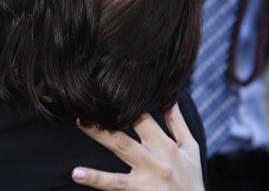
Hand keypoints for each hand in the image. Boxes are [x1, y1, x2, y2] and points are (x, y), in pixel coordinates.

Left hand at [72, 103, 203, 190]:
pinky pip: (115, 184)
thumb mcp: (190, 151)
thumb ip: (178, 124)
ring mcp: (147, 176)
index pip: (145, 117)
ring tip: (81, 123)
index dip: (129, 101)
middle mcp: (158, 158)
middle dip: (112, 114)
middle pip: (133, 129)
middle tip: (89, 100)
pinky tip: (77, 174)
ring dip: (100, 135)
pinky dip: (96, 179)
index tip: (108, 87)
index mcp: (167, 145)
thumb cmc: (191, 180)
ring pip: (122, 149)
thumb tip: (170, 97)